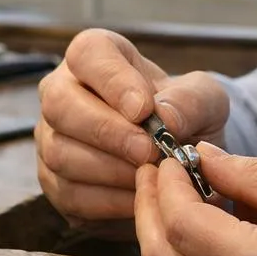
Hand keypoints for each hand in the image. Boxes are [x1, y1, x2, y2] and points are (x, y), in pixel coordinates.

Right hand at [36, 28, 229, 233]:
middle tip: (148, 152)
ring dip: (112, 171)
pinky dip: (108, 201)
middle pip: (60, 106)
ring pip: (61, 154)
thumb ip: (190, 102)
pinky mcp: (54, 182)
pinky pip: (69, 194)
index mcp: (96, 56)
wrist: (180, 156)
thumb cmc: (186, 115)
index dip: (113, 82)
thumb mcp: (205, 100)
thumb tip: (165, 119)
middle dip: (108, 132)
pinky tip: (139, 197)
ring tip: (151, 176)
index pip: (88, 55)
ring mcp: (51, 138)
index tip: (144, 109)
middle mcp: (62, 92)